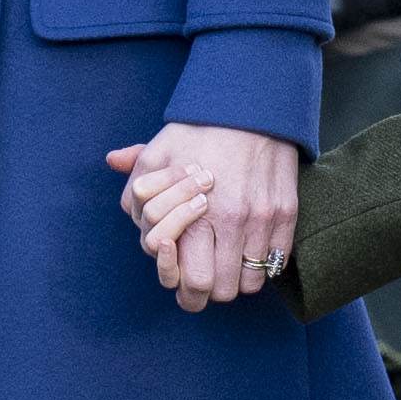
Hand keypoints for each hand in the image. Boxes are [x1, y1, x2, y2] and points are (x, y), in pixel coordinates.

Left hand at [104, 124, 303, 310]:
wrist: (254, 108)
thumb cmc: (202, 130)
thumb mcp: (160, 148)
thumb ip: (137, 175)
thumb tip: (114, 164)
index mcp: (195, 216)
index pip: (192, 283)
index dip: (185, 291)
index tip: (184, 284)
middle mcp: (232, 223)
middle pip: (221, 290)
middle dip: (209, 290)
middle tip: (204, 276)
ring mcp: (263, 220)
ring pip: (250, 282)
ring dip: (237, 279)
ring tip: (227, 263)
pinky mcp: (286, 213)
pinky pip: (276, 262)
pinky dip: (262, 264)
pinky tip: (249, 248)